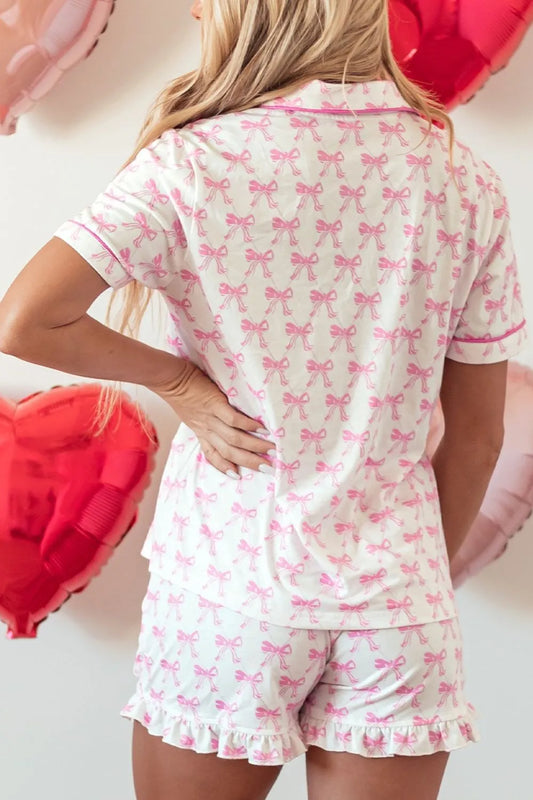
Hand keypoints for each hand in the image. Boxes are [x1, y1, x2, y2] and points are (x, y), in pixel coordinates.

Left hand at [148, 360, 275, 478]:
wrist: (168, 378)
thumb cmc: (179, 391)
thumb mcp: (189, 412)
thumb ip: (202, 420)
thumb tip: (216, 422)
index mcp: (200, 432)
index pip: (212, 455)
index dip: (225, 467)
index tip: (238, 476)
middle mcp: (206, 429)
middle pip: (229, 452)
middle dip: (250, 462)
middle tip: (268, 468)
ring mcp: (210, 418)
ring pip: (234, 439)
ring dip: (254, 447)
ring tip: (271, 450)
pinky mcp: (214, 404)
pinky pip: (233, 419)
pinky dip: (248, 426)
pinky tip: (261, 429)